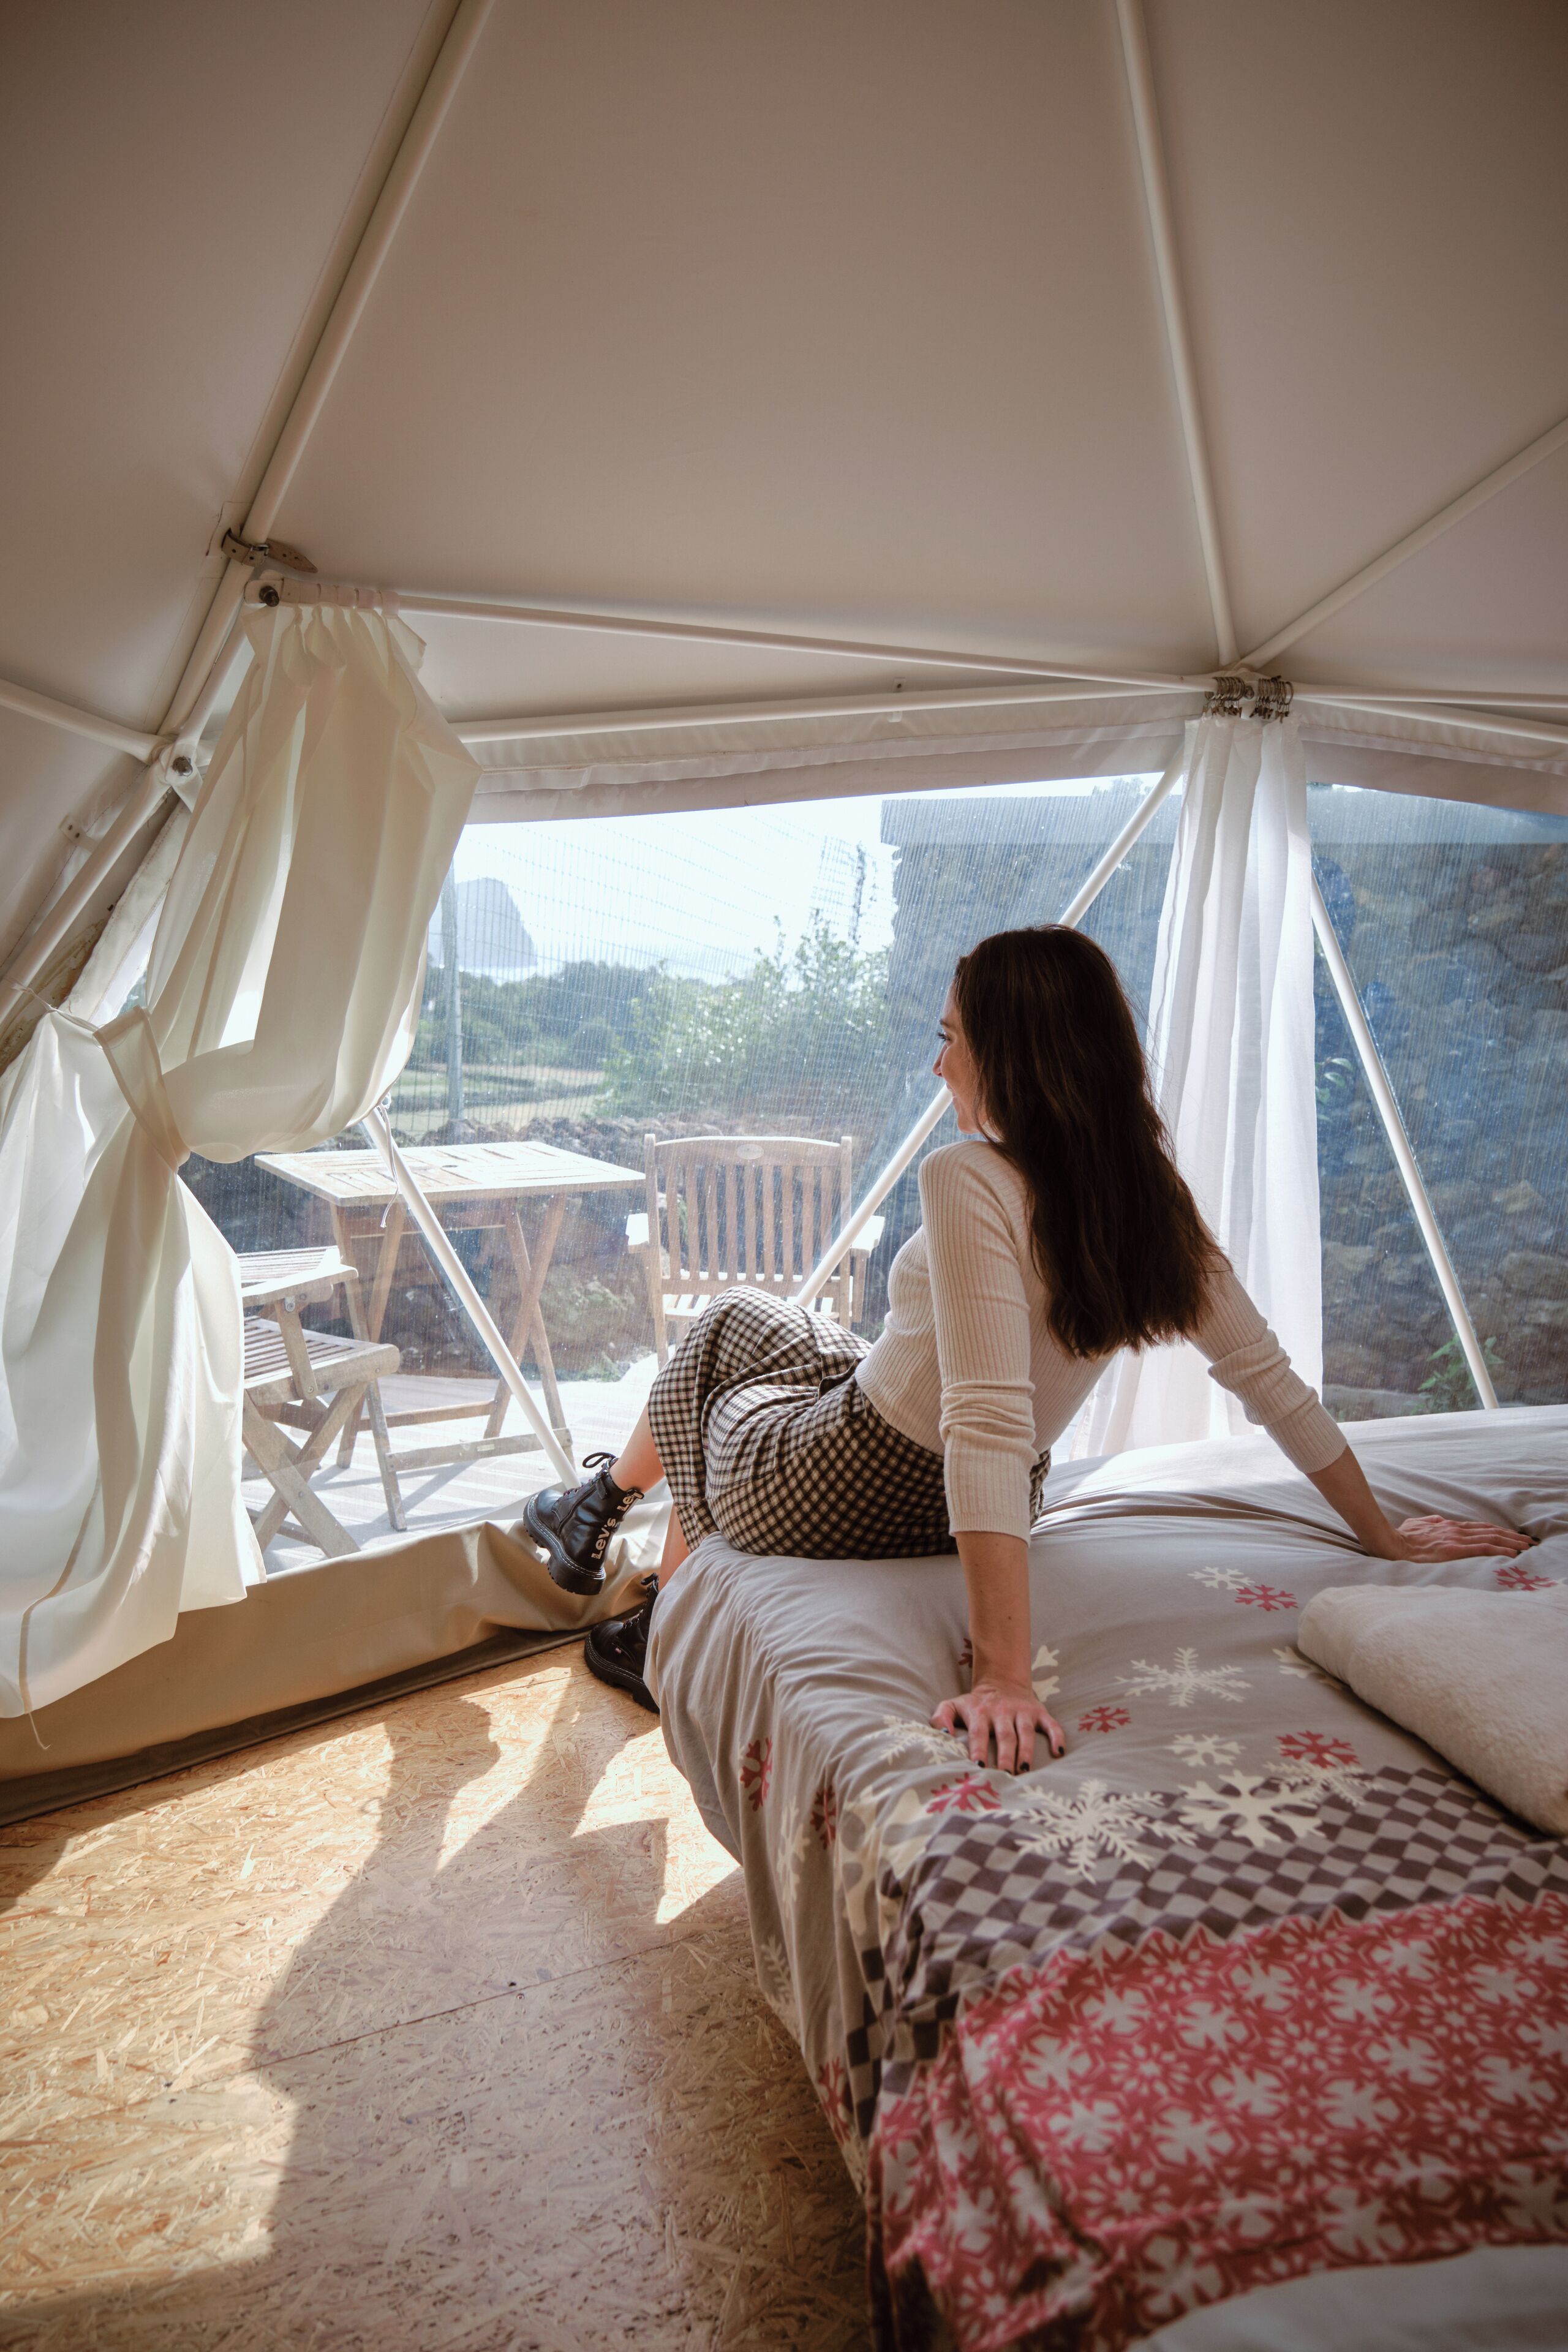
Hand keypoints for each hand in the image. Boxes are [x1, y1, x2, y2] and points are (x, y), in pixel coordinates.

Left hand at [932, 1676, 1065, 1773]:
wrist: (1001, 1680)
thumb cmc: (975, 1703)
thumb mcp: (953, 1705)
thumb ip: (941, 1718)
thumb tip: (944, 1735)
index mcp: (980, 1712)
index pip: (978, 1733)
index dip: (979, 1749)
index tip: (979, 1767)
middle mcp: (1002, 1711)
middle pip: (1005, 1735)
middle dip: (1005, 1756)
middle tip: (1005, 1776)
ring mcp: (1022, 1711)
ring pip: (1026, 1732)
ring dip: (1027, 1751)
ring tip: (1025, 1770)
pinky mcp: (1039, 1711)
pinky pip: (1051, 1724)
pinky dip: (1056, 1737)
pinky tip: (1058, 1753)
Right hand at [1388, 1513, 1533, 1561]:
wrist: (1392, 1543)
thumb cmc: (1401, 1537)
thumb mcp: (1416, 1524)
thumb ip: (1430, 1522)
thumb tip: (1439, 1520)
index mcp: (1449, 1526)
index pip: (1480, 1527)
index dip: (1498, 1531)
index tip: (1513, 1535)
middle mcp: (1457, 1530)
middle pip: (1491, 1531)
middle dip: (1512, 1536)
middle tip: (1530, 1541)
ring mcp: (1457, 1539)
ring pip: (1492, 1538)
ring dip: (1512, 1542)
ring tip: (1528, 1546)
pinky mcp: (1456, 1550)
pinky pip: (1483, 1549)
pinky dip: (1501, 1550)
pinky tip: (1513, 1553)